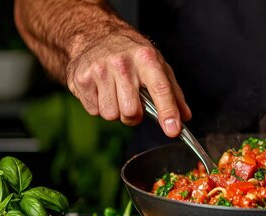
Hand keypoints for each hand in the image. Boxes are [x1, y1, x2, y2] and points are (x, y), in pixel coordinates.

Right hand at [65, 34, 190, 137]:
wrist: (95, 34)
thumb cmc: (131, 54)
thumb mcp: (157, 65)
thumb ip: (173, 92)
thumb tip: (185, 116)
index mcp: (146, 59)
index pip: (160, 89)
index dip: (168, 112)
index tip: (173, 130)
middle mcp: (122, 63)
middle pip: (131, 111)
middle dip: (134, 115)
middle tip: (133, 102)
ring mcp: (99, 71)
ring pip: (111, 115)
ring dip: (116, 111)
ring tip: (116, 93)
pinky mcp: (80, 79)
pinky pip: (94, 111)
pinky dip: (100, 106)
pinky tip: (101, 90)